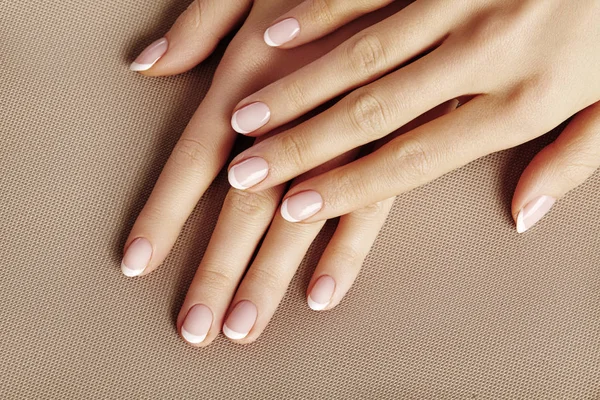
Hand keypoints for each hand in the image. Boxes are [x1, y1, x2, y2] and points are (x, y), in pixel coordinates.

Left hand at [123, 0, 421, 344]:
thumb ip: (197, 25)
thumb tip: (146, 63)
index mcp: (248, 76)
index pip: (194, 161)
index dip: (163, 213)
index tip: (140, 261)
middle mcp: (290, 117)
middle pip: (242, 208)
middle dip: (216, 269)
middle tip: (197, 326)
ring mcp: (344, 136)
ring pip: (299, 219)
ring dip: (271, 276)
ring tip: (247, 323)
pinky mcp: (394, 143)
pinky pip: (367, 207)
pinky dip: (344, 252)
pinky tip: (322, 291)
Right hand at [226, 0, 599, 232]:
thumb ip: (573, 163)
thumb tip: (522, 214)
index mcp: (524, 102)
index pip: (416, 160)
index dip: (350, 187)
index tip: (296, 206)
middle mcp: (486, 54)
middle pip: (373, 113)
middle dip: (300, 146)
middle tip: (244, 171)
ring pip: (362, 53)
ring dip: (297, 87)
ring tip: (244, 116)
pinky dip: (320, 12)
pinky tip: (275, 34)